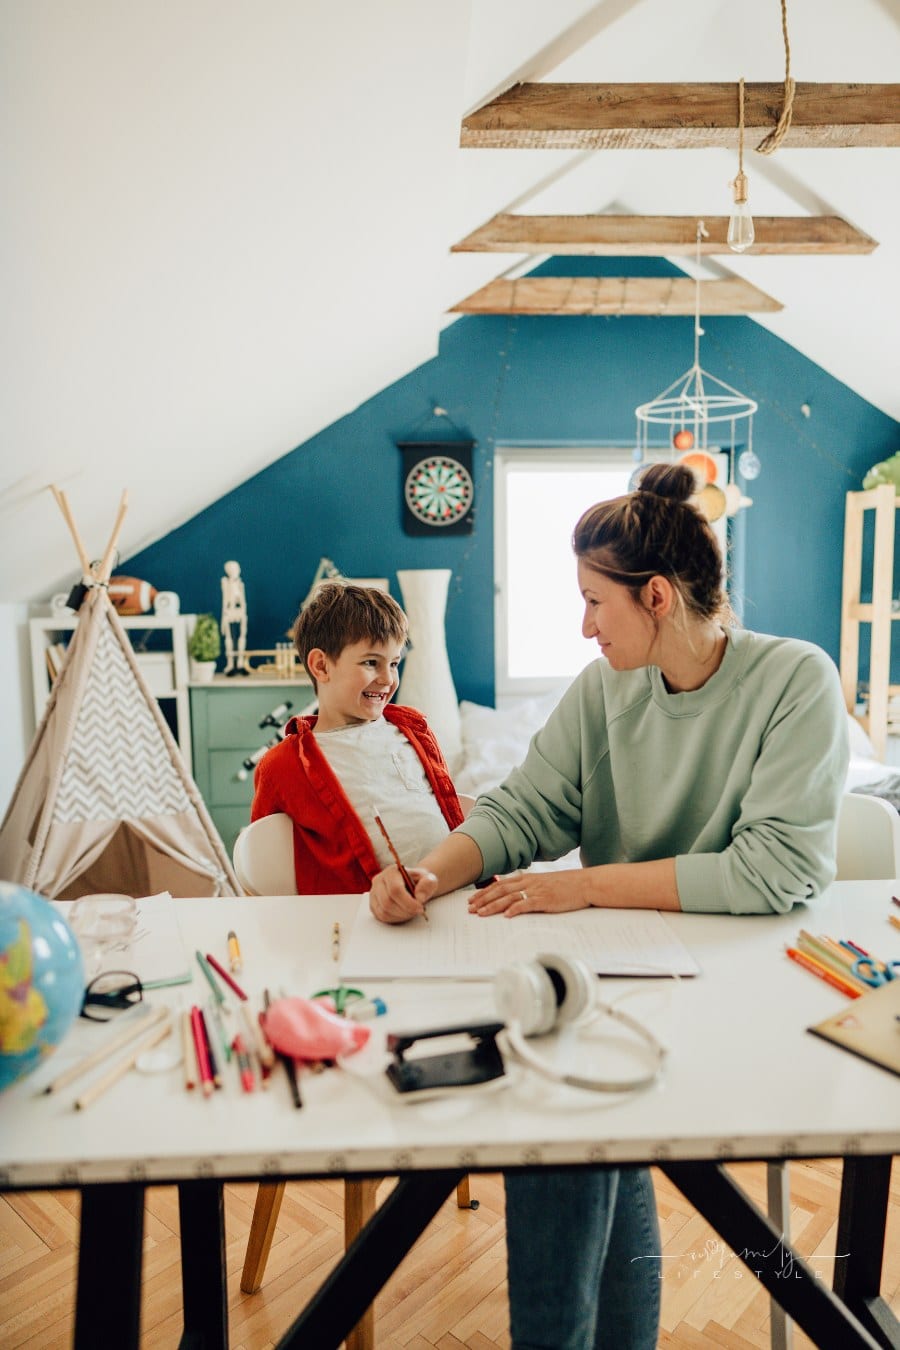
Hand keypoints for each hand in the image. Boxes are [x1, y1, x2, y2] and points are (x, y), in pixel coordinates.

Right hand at [369, 865, 437, 924]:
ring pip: (384, 911)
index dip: (408, 902)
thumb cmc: (420, 882)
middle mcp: (379, 880)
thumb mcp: (429, 879)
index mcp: (391, 871)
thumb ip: (428, 885)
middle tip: (417, 911)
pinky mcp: (373, 904)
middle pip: (388, 902)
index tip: (420, 908)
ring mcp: (374, 893)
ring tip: (411, 911)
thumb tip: (419, 897)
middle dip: (405, 910)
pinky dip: (394, 918)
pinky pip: (381, 916)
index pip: (395, 889)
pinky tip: (403, 913)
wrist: (413, 885)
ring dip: (400, 915)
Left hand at [467, 870, 588, 917]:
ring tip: (481, 913)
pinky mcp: (545, 900)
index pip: (500, 885)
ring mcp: (536, 891)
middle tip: (470, 909)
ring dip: (493, 906)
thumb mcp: (542, 883)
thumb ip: (528, 888)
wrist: (584, 884)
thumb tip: (513, 897)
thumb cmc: (565, 886)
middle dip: (483, 900)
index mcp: (527, 878)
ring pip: (509, 898)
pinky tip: (507, 915)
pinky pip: (527, 904)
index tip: (472, 900)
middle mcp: (528, 883)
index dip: (485, 892)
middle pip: (500, 891)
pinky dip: (516, 909)